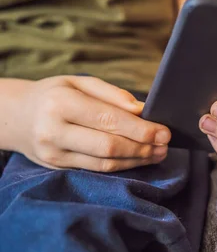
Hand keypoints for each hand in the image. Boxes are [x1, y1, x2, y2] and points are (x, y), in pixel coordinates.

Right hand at [15, 76, 170, 171]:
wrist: (15, 116)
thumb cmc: (54, 94)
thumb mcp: (80, 82)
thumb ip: (112, 94)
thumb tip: (142, 110)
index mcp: (61, 103)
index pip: (109, 120)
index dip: (141, 129)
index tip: (164, 131)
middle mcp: (54, 131)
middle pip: (109, 146)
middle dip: (143, 147)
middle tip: (165, 145)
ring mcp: (54, 153)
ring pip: (104, 163)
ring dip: (136, 160)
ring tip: (158, 153)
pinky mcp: (56, 168)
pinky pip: (96, 170)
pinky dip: (122, 166)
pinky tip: (138, 159)